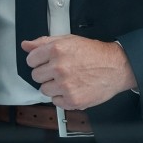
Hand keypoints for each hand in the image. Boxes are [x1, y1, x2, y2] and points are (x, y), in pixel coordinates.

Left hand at [22, 36, 136, 109]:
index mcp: (57, 50)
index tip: (46, 62)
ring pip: (44, 90)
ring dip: (53, 86)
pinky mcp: (72, 100)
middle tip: (60, 71)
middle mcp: (59, 68)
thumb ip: (44, 42)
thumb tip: (26, 45)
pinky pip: (55, 102)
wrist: (116, 67)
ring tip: (68, 80)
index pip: (31, 60)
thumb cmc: (95, 54)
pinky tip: (73, 88)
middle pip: (36, 76)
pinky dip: (62, 97)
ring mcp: (65, 85)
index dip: (39, 61)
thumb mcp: (70, 40)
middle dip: (46, 74)